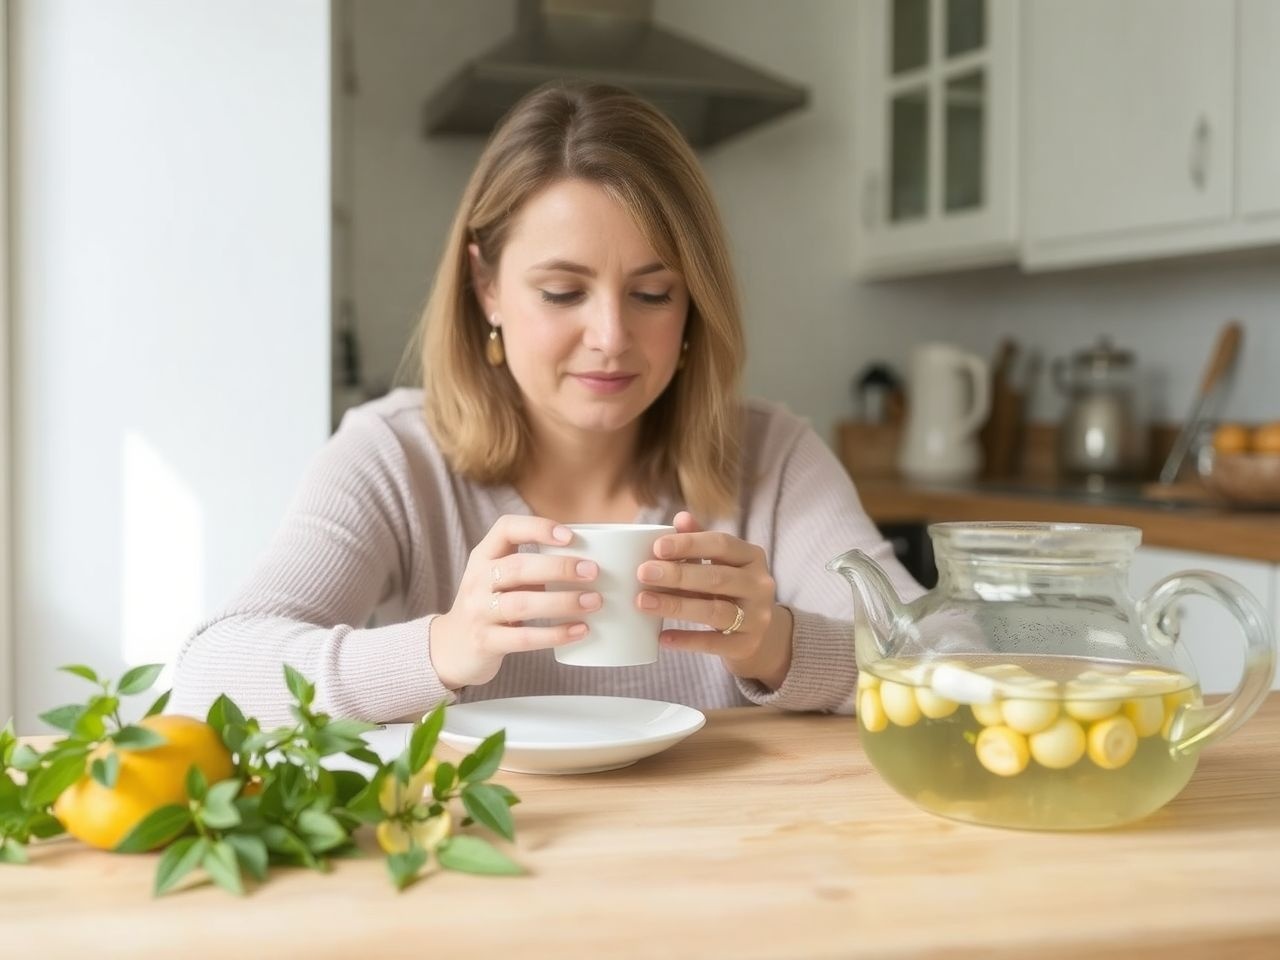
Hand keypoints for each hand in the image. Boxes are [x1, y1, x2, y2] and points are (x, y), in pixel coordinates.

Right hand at [430, 515, 600, 689]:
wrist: (451, 648)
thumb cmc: (489, 607)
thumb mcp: (499, 579)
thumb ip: (533, 569)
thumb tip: (589, 562)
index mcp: (483, 557)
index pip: (506, 529)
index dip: (538, 528)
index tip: (570, 536)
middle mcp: (477, 580)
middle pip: (517, 567)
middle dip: (559, 567)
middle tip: (593, 571)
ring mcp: (478, 612)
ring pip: (521, 603)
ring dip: (562, 602)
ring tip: (594, 602)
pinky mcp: (485, 642)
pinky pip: (523, 638)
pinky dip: (555, 634)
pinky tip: (580, 631)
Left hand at [635, 511, 793, 688]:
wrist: (758, 632)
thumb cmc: (729, 588)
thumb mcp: (720, 562)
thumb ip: (700, 540)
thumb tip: (680, 518)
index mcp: (752, 556)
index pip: (721, 544)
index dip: (689, 544)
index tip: (656, 547)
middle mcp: (760, 585)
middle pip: (717, 578)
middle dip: (677, 575)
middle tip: (642, 573)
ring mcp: (757, 617)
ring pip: (715, 611)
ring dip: (676, 606)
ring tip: (643, 602)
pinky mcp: (747, 645)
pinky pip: (714, 643)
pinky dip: (687, 640)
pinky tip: (662, 637)